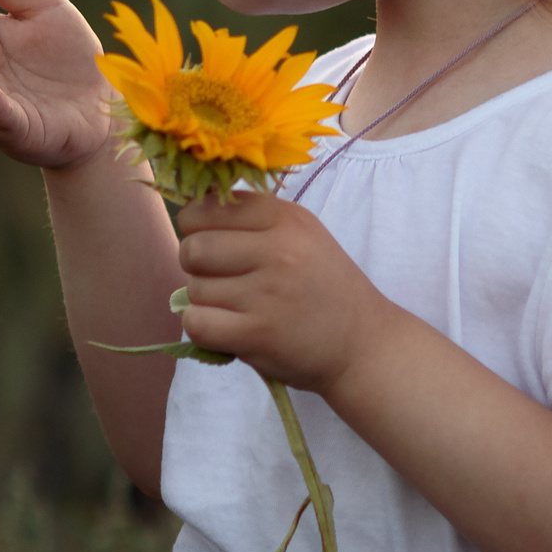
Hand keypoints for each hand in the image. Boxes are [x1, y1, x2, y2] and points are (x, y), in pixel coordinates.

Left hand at [176, 192, 395, 393]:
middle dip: (196, 266)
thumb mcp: (301, 235)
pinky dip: (204, 329)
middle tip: (221, 279)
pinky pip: (197, 323)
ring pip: (194, 290)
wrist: (363, 344)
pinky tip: (228, 329)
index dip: (196, 227)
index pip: (206, 207)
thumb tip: (188, 215)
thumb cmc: (323, 287)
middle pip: (194, 248)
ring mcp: (268, 292)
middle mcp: (278, 250)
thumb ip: (251, 220)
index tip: (211, 242)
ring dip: (207, 302)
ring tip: (239, 308)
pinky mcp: (259, 333)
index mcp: (285, 218)